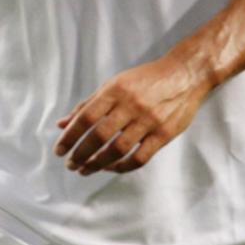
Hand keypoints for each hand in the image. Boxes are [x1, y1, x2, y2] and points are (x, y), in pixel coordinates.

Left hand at [54, 53, 211, 175]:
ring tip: (85, 170)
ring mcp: (149, 121)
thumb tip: (62, 123)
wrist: (185, 74)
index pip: (86, 117)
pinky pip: (140, 157)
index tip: (59, 150)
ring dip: (98, 163)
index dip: (70, 136)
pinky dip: (122, 166)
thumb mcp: (114, 84)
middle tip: (70, 164)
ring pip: (118, 149)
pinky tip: (111, 168)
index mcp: (115, 91)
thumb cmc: (145, 79)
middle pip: (100, 136)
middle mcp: (130, 105)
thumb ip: (88, 104)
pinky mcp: (164, 134)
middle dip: (81, 153)